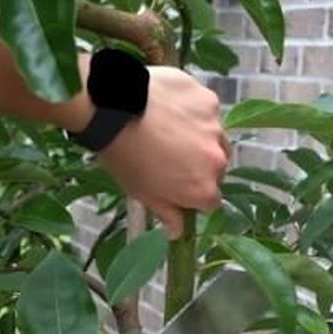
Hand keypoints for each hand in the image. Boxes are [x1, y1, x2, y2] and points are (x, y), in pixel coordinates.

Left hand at [98, 67, 229, 238]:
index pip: (211, 200)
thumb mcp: (143, 194)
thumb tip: (177, 233)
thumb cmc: (126, 159)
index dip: (195, 195)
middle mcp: (217, 160)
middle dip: (200, 165)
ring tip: (170, 129)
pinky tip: (170, 107)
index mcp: (203, 189)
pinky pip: (206, 110)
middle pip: (216, 167)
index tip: (179, 186)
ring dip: (199, 137)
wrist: (115, 111)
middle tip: (172, 156)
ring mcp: (215, 127)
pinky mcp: (207, 100)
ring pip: (213, 137)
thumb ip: (167, 214)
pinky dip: (192, 111)